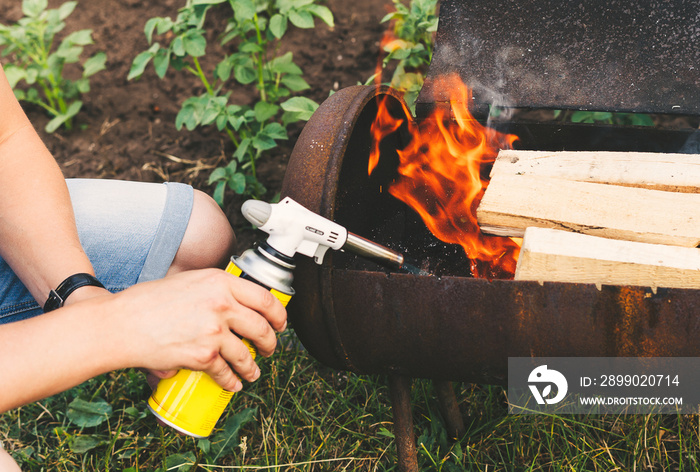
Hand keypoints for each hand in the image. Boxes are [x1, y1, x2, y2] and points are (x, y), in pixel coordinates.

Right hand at [109, 268, 286, 391]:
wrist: (121, 324)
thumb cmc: (147, 302)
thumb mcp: (188, 281)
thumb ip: (213, 289)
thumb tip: (234, 303)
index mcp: (220, 281)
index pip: (264, 298)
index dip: (279, 314)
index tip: (280, 323)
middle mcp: (221, 303)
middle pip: (262, 327)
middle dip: (270, 342)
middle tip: (269, 348)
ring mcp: (214, 330)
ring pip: (247, 354)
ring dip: (252, 367)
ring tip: (252, 372)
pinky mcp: (203, 355)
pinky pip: (226, 372)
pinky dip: (231, 381)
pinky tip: (233, 383)